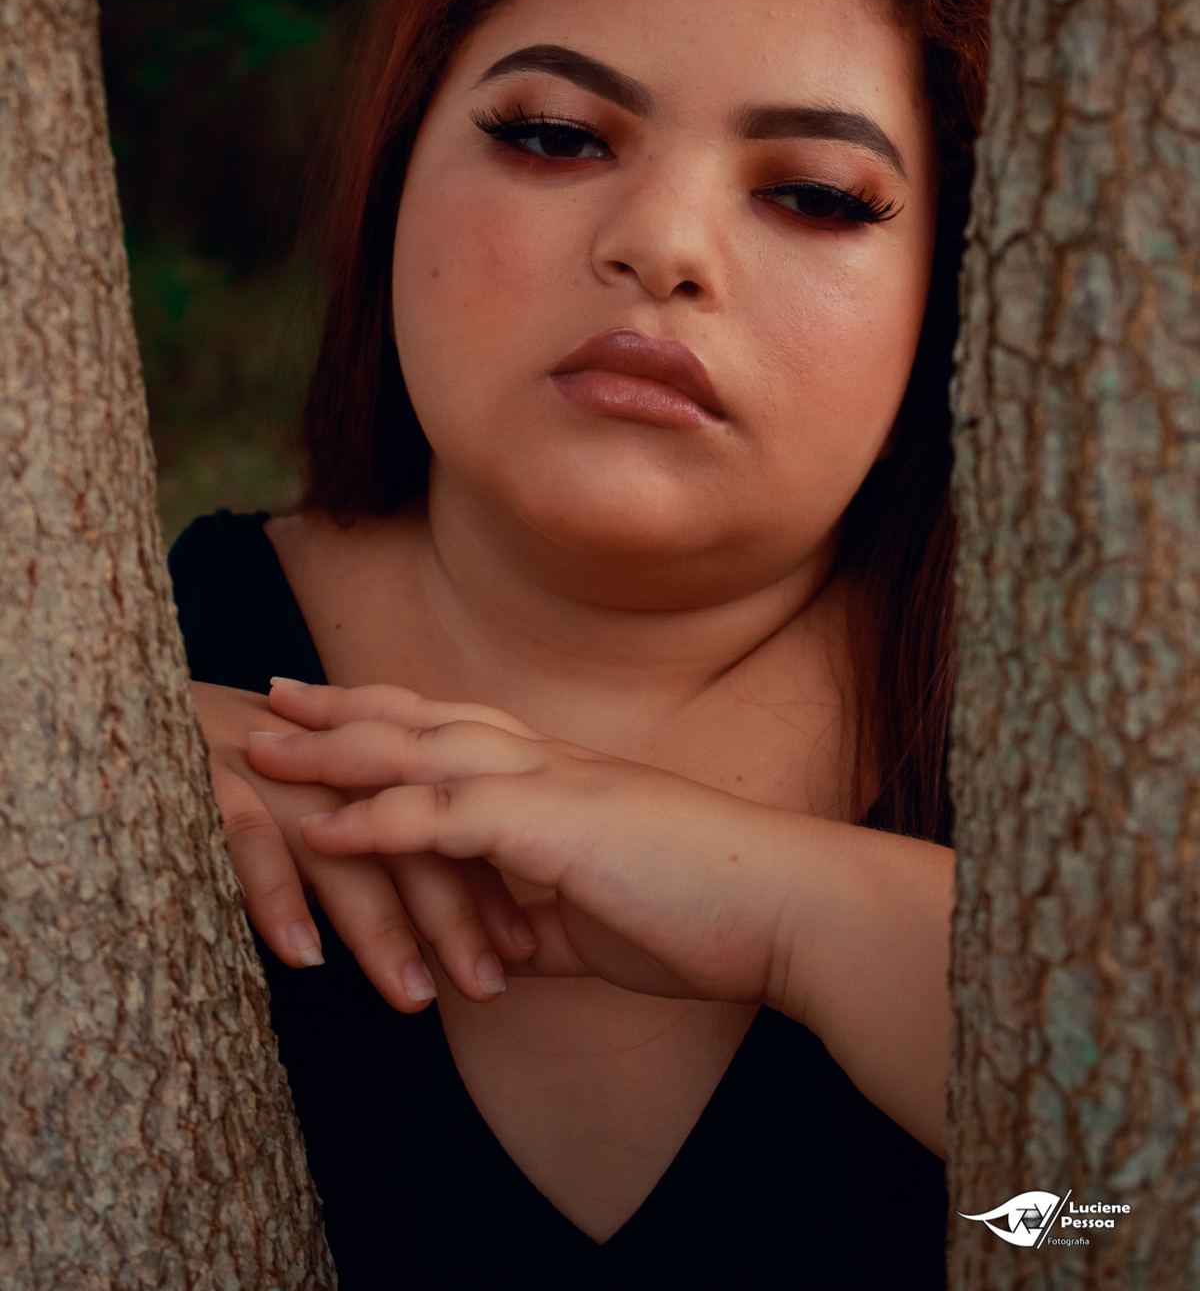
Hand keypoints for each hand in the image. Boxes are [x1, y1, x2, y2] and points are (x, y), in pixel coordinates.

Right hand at [191, 679, 536, 1011]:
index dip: (489, 883)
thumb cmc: (233, 767)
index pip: (447, 821)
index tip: (527, 951)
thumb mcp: (315, 799)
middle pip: (412, 837)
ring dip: (383, 925)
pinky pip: (249, 843)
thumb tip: (435, 923)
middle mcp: (329, 763)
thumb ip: (373, 844)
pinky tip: (304, 958)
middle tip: (491, 987)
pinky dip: (277, 897)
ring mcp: (272, 772)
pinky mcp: (208, 783)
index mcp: (363, 758)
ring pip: (342, 850)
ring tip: (416, 996)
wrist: (130, 702)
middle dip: (457, 914)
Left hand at [249, 679, 794, 1005]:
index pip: (454, 729)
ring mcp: (550, 786)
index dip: (388, 715)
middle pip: (422, 719)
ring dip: (337, 750)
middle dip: (342, 709)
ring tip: (266, 749)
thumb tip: (477, 959)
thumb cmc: (702, 912)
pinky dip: (378, 819)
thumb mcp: (594, 922)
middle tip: (270, 695)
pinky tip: (324, 828)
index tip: (329, 707)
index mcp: (559, 777)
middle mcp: (546, 763)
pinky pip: (445, 816)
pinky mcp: (555, 826)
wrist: (784, 907)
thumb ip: (532, 926)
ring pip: (422, 750)